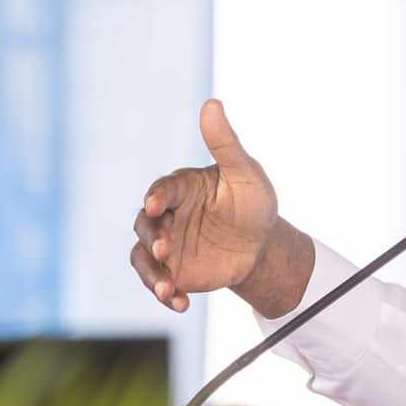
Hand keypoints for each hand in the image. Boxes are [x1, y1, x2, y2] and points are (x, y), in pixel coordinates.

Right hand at [130, 100, 311, 317]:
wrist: (261, 245)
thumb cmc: (254, 202)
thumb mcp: (246, 173)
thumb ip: (225, 143)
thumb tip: (212, 102)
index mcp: (183, 188)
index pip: (163, 189)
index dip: (157, 197)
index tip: (157, 206)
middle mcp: (168, 215)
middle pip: (145, 225)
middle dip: (153, 238)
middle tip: (167, 250)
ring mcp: (166, 244)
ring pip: (143, 257)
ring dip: (152, 274)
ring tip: (169, 288)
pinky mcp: (171, 270)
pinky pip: (158, 282)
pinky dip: (166, 294)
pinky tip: (181, 303)